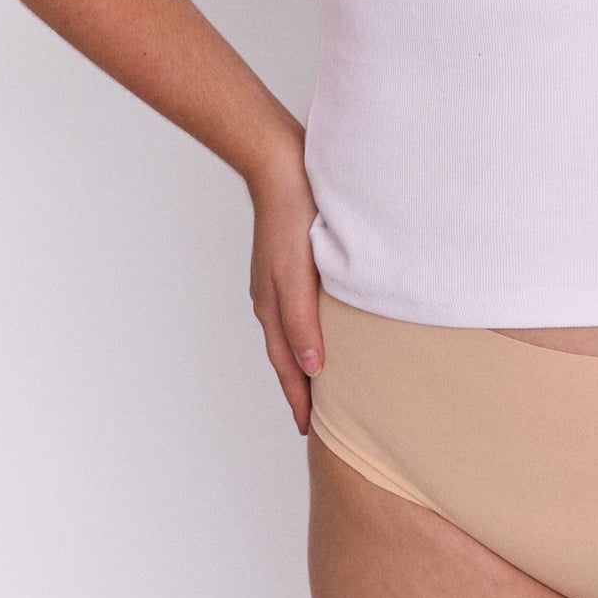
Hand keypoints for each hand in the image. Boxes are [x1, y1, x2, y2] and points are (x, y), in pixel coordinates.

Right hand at [246, 139, 325, 433]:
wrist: (281, 167)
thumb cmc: (290, 218)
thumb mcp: (296, 276)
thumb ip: (304, 322)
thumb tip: (314, 369)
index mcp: (272, 308)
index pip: (289, 366)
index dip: (299, 399)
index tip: (309, 430)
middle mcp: (273, 299)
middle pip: (288, 355)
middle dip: (301, 387)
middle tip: (316, 418)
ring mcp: (280, 281)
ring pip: (294, 333)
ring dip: (306, 360)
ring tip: (322, 382)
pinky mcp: (292, 263)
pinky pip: (300, 309)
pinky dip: (311, 330)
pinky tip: (325, 328)